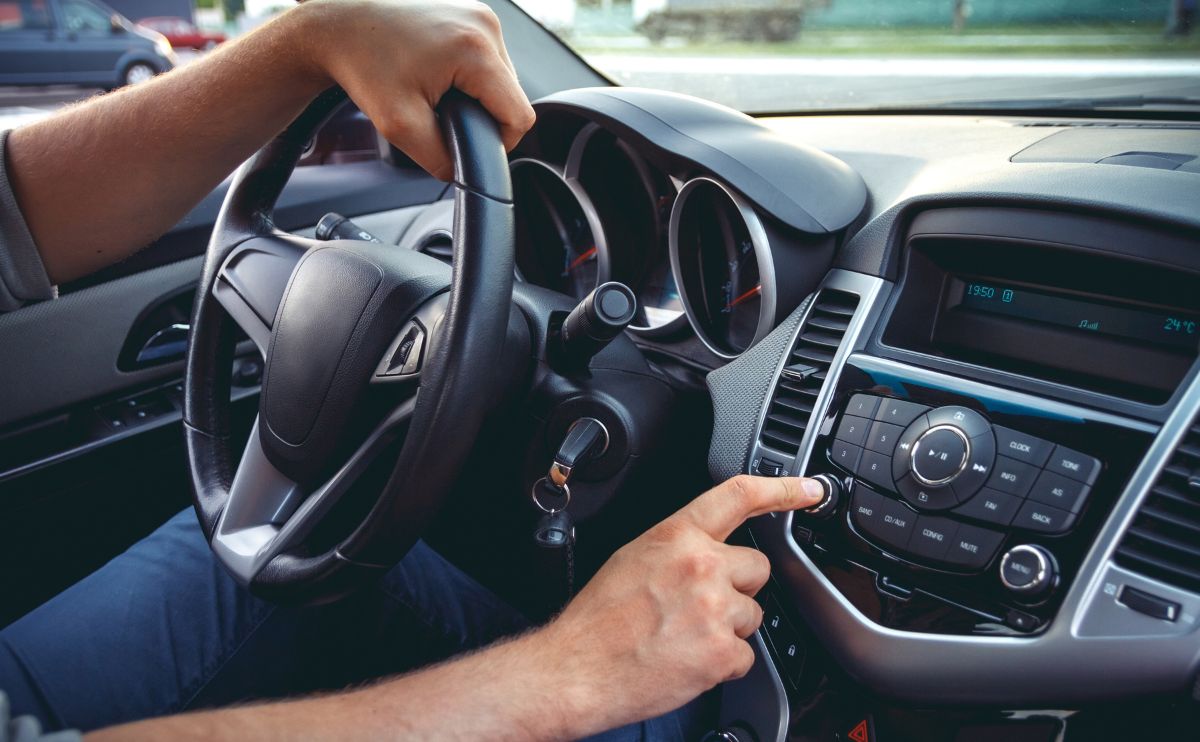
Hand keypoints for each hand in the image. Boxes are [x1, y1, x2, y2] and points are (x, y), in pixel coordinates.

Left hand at [294, 0, 535, 179]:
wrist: (340, 26)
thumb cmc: (363, 65)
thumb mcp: (400, 127)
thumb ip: (440, 159)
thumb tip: (463, 172)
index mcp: (475, 49)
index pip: (519, 116)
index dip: (498, 142)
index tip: (466, 142)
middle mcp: (485, 25)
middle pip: (513, 97)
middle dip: (483, 116)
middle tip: (441, 114)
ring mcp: (481, 15)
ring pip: (504, 79)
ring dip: (478, 95)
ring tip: (437, 92)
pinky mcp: (473, 13)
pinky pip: (490, 59)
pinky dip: (471, 75)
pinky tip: (440, 74)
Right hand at [541, 475, 823, 735]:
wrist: (577, 669)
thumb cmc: (598, 619)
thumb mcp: (633, 558)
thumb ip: (678, 546)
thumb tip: (707, 546)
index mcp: (677, 536)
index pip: (740, 496)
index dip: (783, 489)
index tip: (810, 489)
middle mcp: (701, 565)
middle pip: (759, 568)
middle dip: (738, 588)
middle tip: (698, 606)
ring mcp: (714, 609)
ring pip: (754, 615)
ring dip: (729, 628)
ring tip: (684, 636)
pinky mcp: (721, 653)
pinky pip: (745, 656)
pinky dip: (722, 664)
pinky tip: (689, 660)